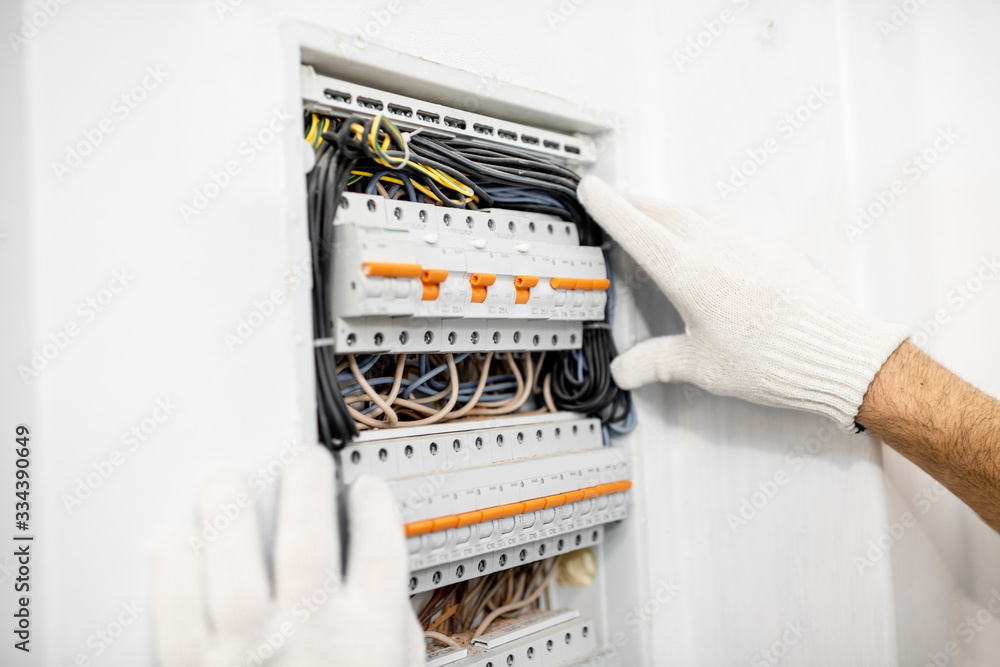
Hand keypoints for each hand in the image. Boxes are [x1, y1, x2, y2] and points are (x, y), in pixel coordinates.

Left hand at [151, 446, 423, 666]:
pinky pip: (175, 597)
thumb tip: (380, 588)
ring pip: (233, 550)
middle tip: (302, 461)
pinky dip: (174, 560)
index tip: (363, 490)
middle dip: (306, 478)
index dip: (372, 500)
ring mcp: (246, 646)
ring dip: (232, 503)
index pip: (379, 539)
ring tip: (230, 481)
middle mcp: (309, 630)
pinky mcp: (189, 666)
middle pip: (307, 527)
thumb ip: (394, 637)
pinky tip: (180, 537)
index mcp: (369, 635)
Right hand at [578, 176, 908, 429]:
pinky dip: (703, 221)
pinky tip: (706, 236)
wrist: (836, 353)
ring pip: (696, 211)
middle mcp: (717, 247)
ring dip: (669, 210)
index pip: (637, 229)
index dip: (609, 207)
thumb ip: (657, 363)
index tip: (591, 189)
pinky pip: (727, 221)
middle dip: (634, 204)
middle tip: (617, 202)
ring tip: (656, 217)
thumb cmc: (773, 359)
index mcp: (690, 273)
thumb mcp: (702, 366)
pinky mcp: (773, 246)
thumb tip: (628, 369)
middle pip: (664, 211)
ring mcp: (748, 241)